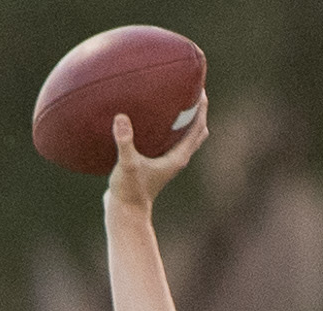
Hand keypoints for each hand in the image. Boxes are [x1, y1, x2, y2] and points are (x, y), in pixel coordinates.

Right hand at [106, 95, 206, 210]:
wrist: (125, 213)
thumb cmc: (129, 191)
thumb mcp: (127, 164)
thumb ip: (125, 141)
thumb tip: (121, 117)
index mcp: (178, 157)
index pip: (198, 126)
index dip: (201, 107)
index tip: (199, 86)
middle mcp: (177, 158)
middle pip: (197, 129)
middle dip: (197, 110)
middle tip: (190, 89)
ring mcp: (168, 162)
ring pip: (185, 136)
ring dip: (186, 119)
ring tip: (176, 100)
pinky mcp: (157, 164)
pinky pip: (170, 141)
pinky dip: (169, 128)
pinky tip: (155, 119)